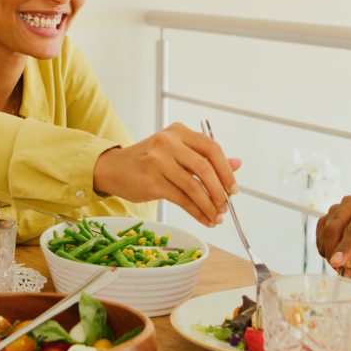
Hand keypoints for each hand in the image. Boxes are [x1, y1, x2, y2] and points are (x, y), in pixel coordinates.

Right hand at [92, 122, 241, 226]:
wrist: (113, 168)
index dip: (226, 169)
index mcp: (178, 131)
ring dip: (209, 205)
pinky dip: (196, 212)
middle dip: (220, 191)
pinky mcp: (151, 182)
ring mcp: (158, 162)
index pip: (211, 147)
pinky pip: (181, 199)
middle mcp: (168, 142)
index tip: (233, 188)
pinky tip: (203, 218)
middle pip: (205, 168)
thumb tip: (237, 164)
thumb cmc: (148, 160)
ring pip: (194, 187)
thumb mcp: (176, 152)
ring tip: (216, 216)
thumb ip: (205, 157)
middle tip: (226, 206)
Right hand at [315, 196, 350, 271]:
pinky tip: (337, 256)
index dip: (345, 247)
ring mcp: (336, 209)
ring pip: (324, 233)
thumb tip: (349, 261)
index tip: (338, 263)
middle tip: (342, 271)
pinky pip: (319, 236)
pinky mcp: (327, 217)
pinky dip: (325, 250)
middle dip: (334, 253)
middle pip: (334, 229)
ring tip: (344, 265)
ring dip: (330, 253)